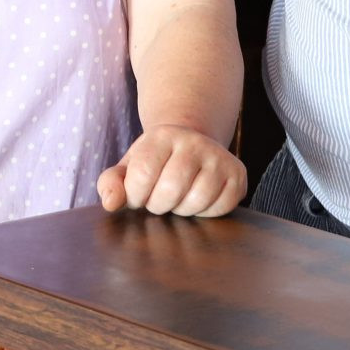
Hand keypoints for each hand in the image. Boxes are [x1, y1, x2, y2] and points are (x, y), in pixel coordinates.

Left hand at [98, 125, 246, 218]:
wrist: (190, 145)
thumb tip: (111, 204)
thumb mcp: (128, 167)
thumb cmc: (155, 162)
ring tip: (177, 199)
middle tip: (157, 199)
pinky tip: (197, 199)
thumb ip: (111, 183)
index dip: (135, 195)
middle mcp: (193, 142)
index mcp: (162, 136)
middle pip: (170, 190)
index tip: (137, 195)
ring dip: (182, 210)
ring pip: (197, 201)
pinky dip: (205, 212)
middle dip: (158, 205)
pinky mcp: (238, 174)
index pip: (143, 174)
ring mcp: (219, 157)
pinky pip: (220, 208)